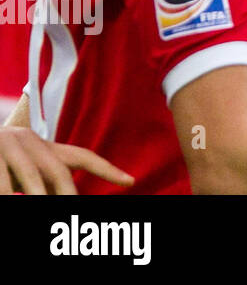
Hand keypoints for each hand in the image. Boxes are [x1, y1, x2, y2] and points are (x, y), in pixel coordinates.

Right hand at [0, 126, 133, 193]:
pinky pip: (3, 182)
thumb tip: (67, 199)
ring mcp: (10, 145)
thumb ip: (46, 183)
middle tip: (74, 209)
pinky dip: (6, 193)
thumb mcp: (26, 170)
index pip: (83, 157)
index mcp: (45, 146)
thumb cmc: (2, 163)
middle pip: (58, 170)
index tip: (130, 181)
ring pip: (31, 177)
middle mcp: (31, 141)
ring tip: (40, 204)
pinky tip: (10, 200)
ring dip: (36, 196)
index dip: (107, 169)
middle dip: (67, 193)